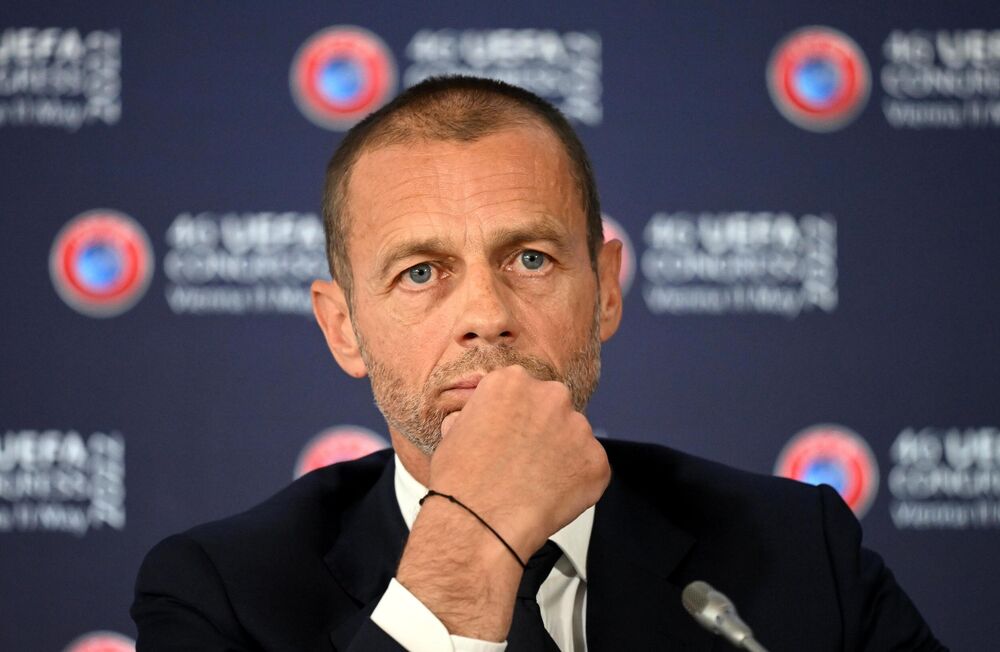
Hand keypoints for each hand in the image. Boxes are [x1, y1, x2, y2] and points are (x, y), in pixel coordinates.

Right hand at [394, 364, 608, 640]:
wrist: (478, 522)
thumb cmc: (460, 480)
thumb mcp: (453, 430)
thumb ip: (480, 414)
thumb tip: (486, 420)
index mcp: (512, 381)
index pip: (523, 390)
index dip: (516, 417)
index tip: (510, 436)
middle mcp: (551, 395)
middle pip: (553, 408)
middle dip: (543, 431)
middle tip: (524, 461)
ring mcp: (579, 428)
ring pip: (574, 438)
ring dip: (561, 456)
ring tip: (536, 485)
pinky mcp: (597, 462)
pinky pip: (590, 469)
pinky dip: (576, 483)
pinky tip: (550, 498)